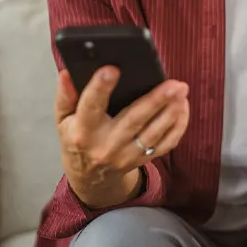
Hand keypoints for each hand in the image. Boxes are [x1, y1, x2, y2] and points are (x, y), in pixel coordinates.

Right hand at [54, 66, 189, 208]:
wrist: (90, 177)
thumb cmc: (77, 139)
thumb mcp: (63, 119)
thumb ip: (65, 96)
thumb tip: (66, 73)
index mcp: (83, 132)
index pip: (90, 107)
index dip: (100, 88)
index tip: (112, 69)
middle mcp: (106, 146)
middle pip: (134, 121)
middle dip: (155, 101)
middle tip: (173, 84)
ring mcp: (126, 155)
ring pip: (154, 133)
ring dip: (171, 111)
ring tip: (181, 91)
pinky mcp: (142, 159)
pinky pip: (166, 144)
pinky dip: (178, 125)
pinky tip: (183, 106)